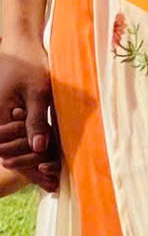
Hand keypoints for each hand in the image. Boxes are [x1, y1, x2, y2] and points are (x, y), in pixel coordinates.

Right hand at [0, 43, 58, 193]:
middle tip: (54, 186)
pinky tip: (50, 160)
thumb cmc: (29, 67)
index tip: (50, 181)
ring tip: (53, 180)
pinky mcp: (12, 119)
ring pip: (18, 150)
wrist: (20, 49)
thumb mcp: (37, 92)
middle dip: (34, 171)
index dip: (31, 169)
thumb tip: (38, 147)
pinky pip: (22, 139)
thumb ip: (36, 120)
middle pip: (14, 156)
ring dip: (34, 164)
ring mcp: (4, 122)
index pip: (12, 153)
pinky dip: (36, 150)